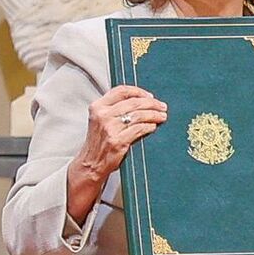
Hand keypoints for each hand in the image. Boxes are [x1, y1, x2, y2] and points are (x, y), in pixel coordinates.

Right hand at [66, 85, 167, 219]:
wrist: (90, 164)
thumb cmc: (99, 141)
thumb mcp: (101, 119)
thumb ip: (115, 108)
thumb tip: (142, 100)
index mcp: (98, 107)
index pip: (122, 90)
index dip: (139, 91)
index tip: (150, 96)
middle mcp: (103, 115)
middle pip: (134, 102)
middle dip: (152, 103)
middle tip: (162, 106)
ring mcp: (110, 129)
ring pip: (139, 115)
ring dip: (154, 115)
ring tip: (162, 116)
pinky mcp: (117, 141)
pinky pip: (139, 129)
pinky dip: (149, 126)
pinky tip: (153, 127)